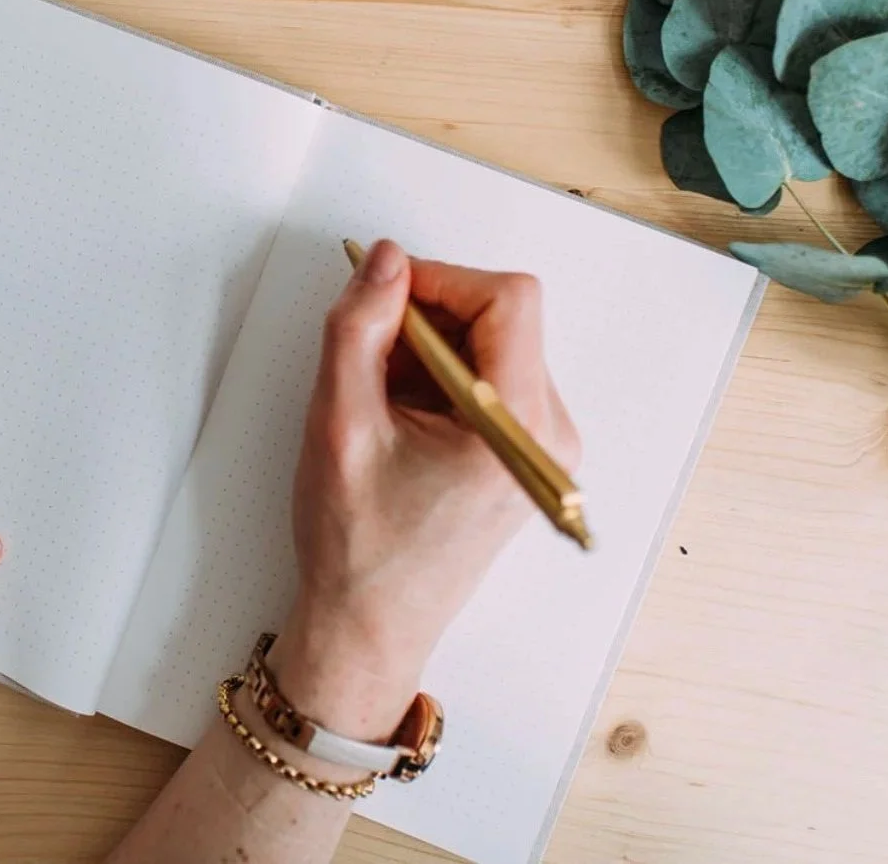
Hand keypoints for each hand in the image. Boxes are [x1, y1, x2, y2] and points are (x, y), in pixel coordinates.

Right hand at [271, 240, 580, 739]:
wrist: (368, 628)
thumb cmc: (357, 548)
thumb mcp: (339, 424)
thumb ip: (358, 328)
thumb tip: (384, 260)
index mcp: (518, 429)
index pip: (507, 299)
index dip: (438, 279)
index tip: (382, 291)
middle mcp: (548, 436)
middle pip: (500, 320)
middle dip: (425, 319)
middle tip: (364, 356)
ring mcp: (540, 448)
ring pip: (489, 347)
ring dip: (425, 351)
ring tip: (376, 401)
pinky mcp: (520, 456)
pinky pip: (486, 380)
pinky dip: (435, 379)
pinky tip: (396, 419)